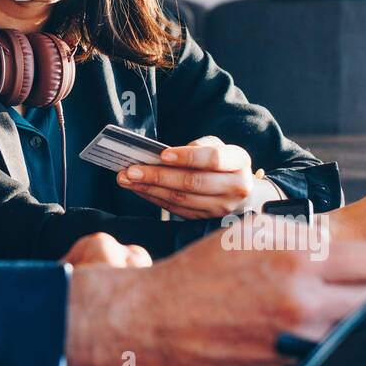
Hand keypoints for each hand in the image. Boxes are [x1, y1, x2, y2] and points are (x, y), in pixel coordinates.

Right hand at [66, 215, 365, 365]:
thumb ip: (308, 238)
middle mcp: (306, 304)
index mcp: (298, 261)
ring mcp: (301, 342)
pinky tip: (328, 323)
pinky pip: (337, 351)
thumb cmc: (201, 273)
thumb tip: (352, 240)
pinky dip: (343, 337)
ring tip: (360, 298)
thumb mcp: (254, 234)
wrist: (159, 319)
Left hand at [116, 136, 273, 218]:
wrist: (238, 187)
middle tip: (131, 170)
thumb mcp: (217, 146)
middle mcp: (235, 188)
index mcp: (239, 162)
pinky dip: (154, 198)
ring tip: (126, 179)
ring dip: (150, 189)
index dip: (187, 157)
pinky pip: (176, 209)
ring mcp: (221, 208)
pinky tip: (138, 189)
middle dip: (158, 176)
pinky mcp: (206, 219)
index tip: (162, 154)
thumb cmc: (222, 161)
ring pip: (181, 199)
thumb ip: (198, 146)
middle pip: (193, 183)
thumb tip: (165, 156)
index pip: (213, 159)